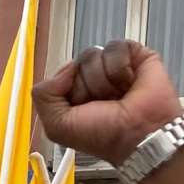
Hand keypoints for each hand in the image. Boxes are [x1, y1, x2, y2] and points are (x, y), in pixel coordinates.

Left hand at [32, 39, 183, 167]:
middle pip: (77, 62)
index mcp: (75, 93)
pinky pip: (115, 47)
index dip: (68, 91)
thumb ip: (44, 96)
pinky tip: (129, 83)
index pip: (61, 74)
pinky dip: (120, 68)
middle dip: (87, 86)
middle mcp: (94, 79)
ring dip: (104, 80)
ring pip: (94, 54)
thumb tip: (66, 68)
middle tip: (104, 104)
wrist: (139, 134)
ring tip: (118, 95)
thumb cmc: (104, 136)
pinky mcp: (135, 56)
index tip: (82, 109)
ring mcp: (114, 66)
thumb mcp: (57, 126)